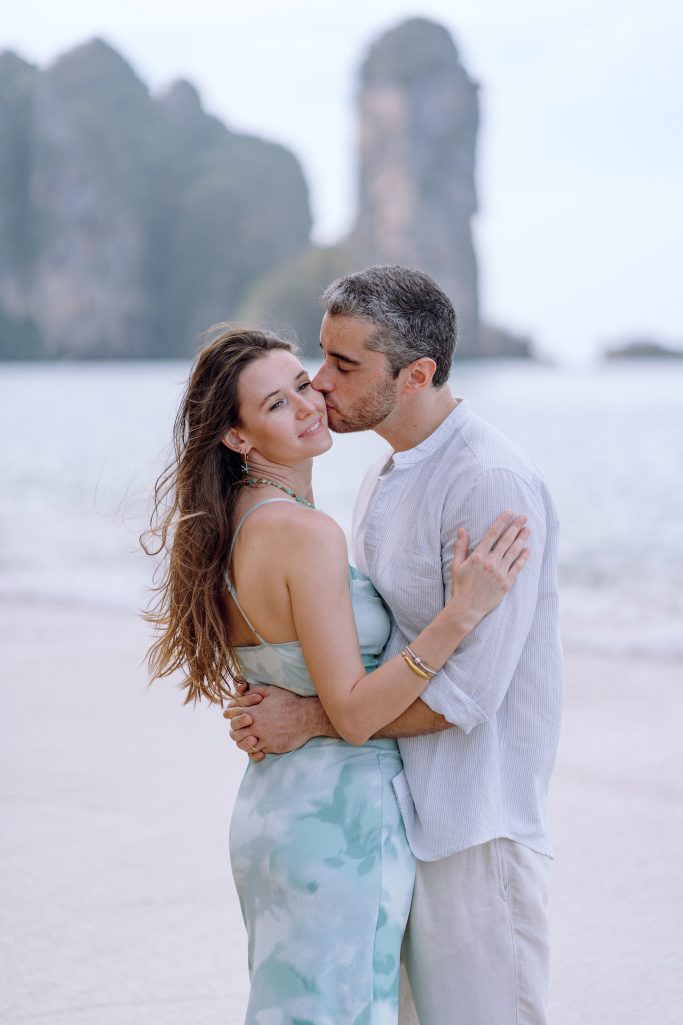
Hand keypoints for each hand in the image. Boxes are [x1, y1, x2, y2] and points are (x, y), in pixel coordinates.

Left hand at [223, 685, 329, 760]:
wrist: (307, 718)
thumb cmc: (290, 702)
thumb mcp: (272, 691)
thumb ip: (255, 690)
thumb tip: (243, 689)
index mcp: (254, 712)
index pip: (232, 714)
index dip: (230, 713)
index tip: (230, 714)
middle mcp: (257, 727)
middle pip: (234, 732)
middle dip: (234, 729)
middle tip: (240, 727)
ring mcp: (264, 739)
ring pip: (243, 744)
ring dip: (243, 741)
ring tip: (248, 737)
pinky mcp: (271, 747)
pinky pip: (256, 752)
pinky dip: (254, 750)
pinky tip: (256, 746)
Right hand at [449, 512, 529, 627]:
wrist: (467, 608)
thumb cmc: (460, 586)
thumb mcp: (456, 565)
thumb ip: (460, 546)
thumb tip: (461, 529)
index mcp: (478, 556)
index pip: (492, 534)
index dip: (502, 521)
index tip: (509, 512)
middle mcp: (491, 562)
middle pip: (506, 540)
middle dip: (516, 526)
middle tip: (524, 517)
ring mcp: (500, 572)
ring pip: (514, 552)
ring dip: (522, 539)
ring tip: (528, 529)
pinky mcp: (507, 583)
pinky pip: (518, 567)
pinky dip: (524, 557)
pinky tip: (528, 549)